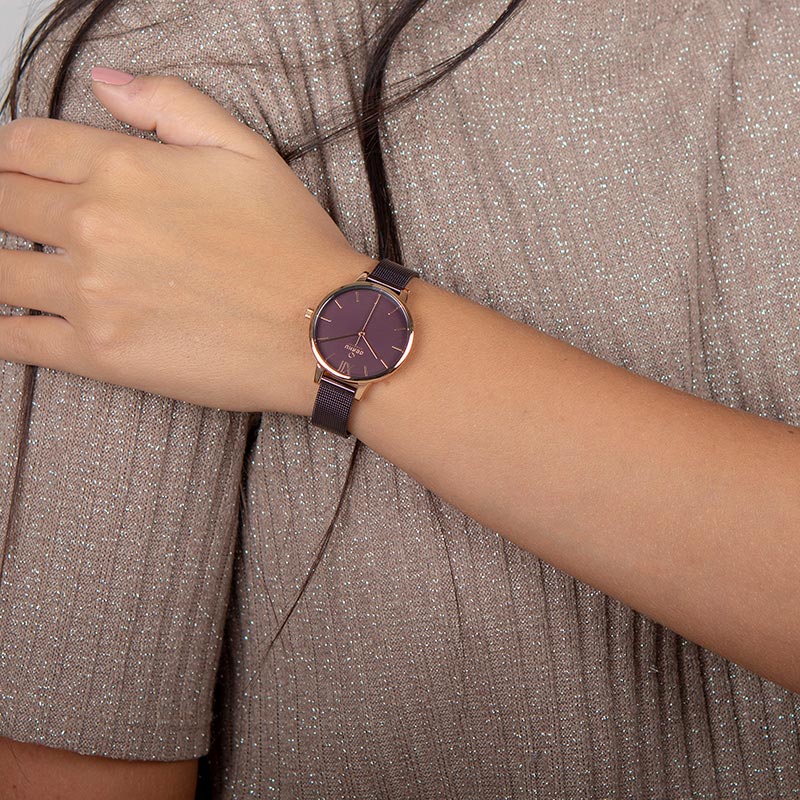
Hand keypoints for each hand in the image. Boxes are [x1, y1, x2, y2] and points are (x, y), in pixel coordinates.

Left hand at [0, 69, 376, 413]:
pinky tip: (1, 321)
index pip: (23, 146)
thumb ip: (169, 102)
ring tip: (7, 266)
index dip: (6, 154)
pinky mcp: (99, 353)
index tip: (6, 168)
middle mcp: (95, 225)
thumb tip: (105, 82)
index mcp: (124, 167)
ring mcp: (91, 293)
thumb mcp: (245, 149)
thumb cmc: (292, 246)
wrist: (323, 328)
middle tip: (7, 217)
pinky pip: (15, 338)